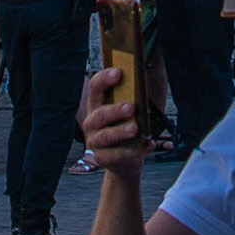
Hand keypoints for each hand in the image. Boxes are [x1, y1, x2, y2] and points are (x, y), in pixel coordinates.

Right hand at [80, 65, 142, 179]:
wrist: (124, 162)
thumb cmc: (126, 131)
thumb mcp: (129, 114)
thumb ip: (132, 100)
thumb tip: (143, 88)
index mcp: (98, 105)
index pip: (95, 87)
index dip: (105, 78)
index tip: (118, 72)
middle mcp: (92, 122)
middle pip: (100, 114)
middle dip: (115, 110)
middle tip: (131, 107)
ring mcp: (94, 141)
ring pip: (105, 136)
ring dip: (120, 131)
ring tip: (135, 128)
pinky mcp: (100, 158)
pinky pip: (112, 155)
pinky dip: (127, 151)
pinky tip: (140, 147)